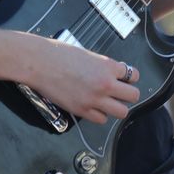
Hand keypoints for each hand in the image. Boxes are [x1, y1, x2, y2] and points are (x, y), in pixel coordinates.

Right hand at [21, 36, 139, 124]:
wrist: (40, 63)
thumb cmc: (59, 54)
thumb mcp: (88, 55)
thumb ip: (103, 66)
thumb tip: (112, 74)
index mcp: (108, 66)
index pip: (133, 76)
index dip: (129, 78)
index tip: (124, 78)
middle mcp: (105, 84)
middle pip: (133, 96)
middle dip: (128, 94)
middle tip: (119, 92)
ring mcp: (94, 99)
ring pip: (121, 112)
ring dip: (116, 107)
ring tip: (108, 102)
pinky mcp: (82, 110)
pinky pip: (101, 119)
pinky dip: (99, 114)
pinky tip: (93, 107)